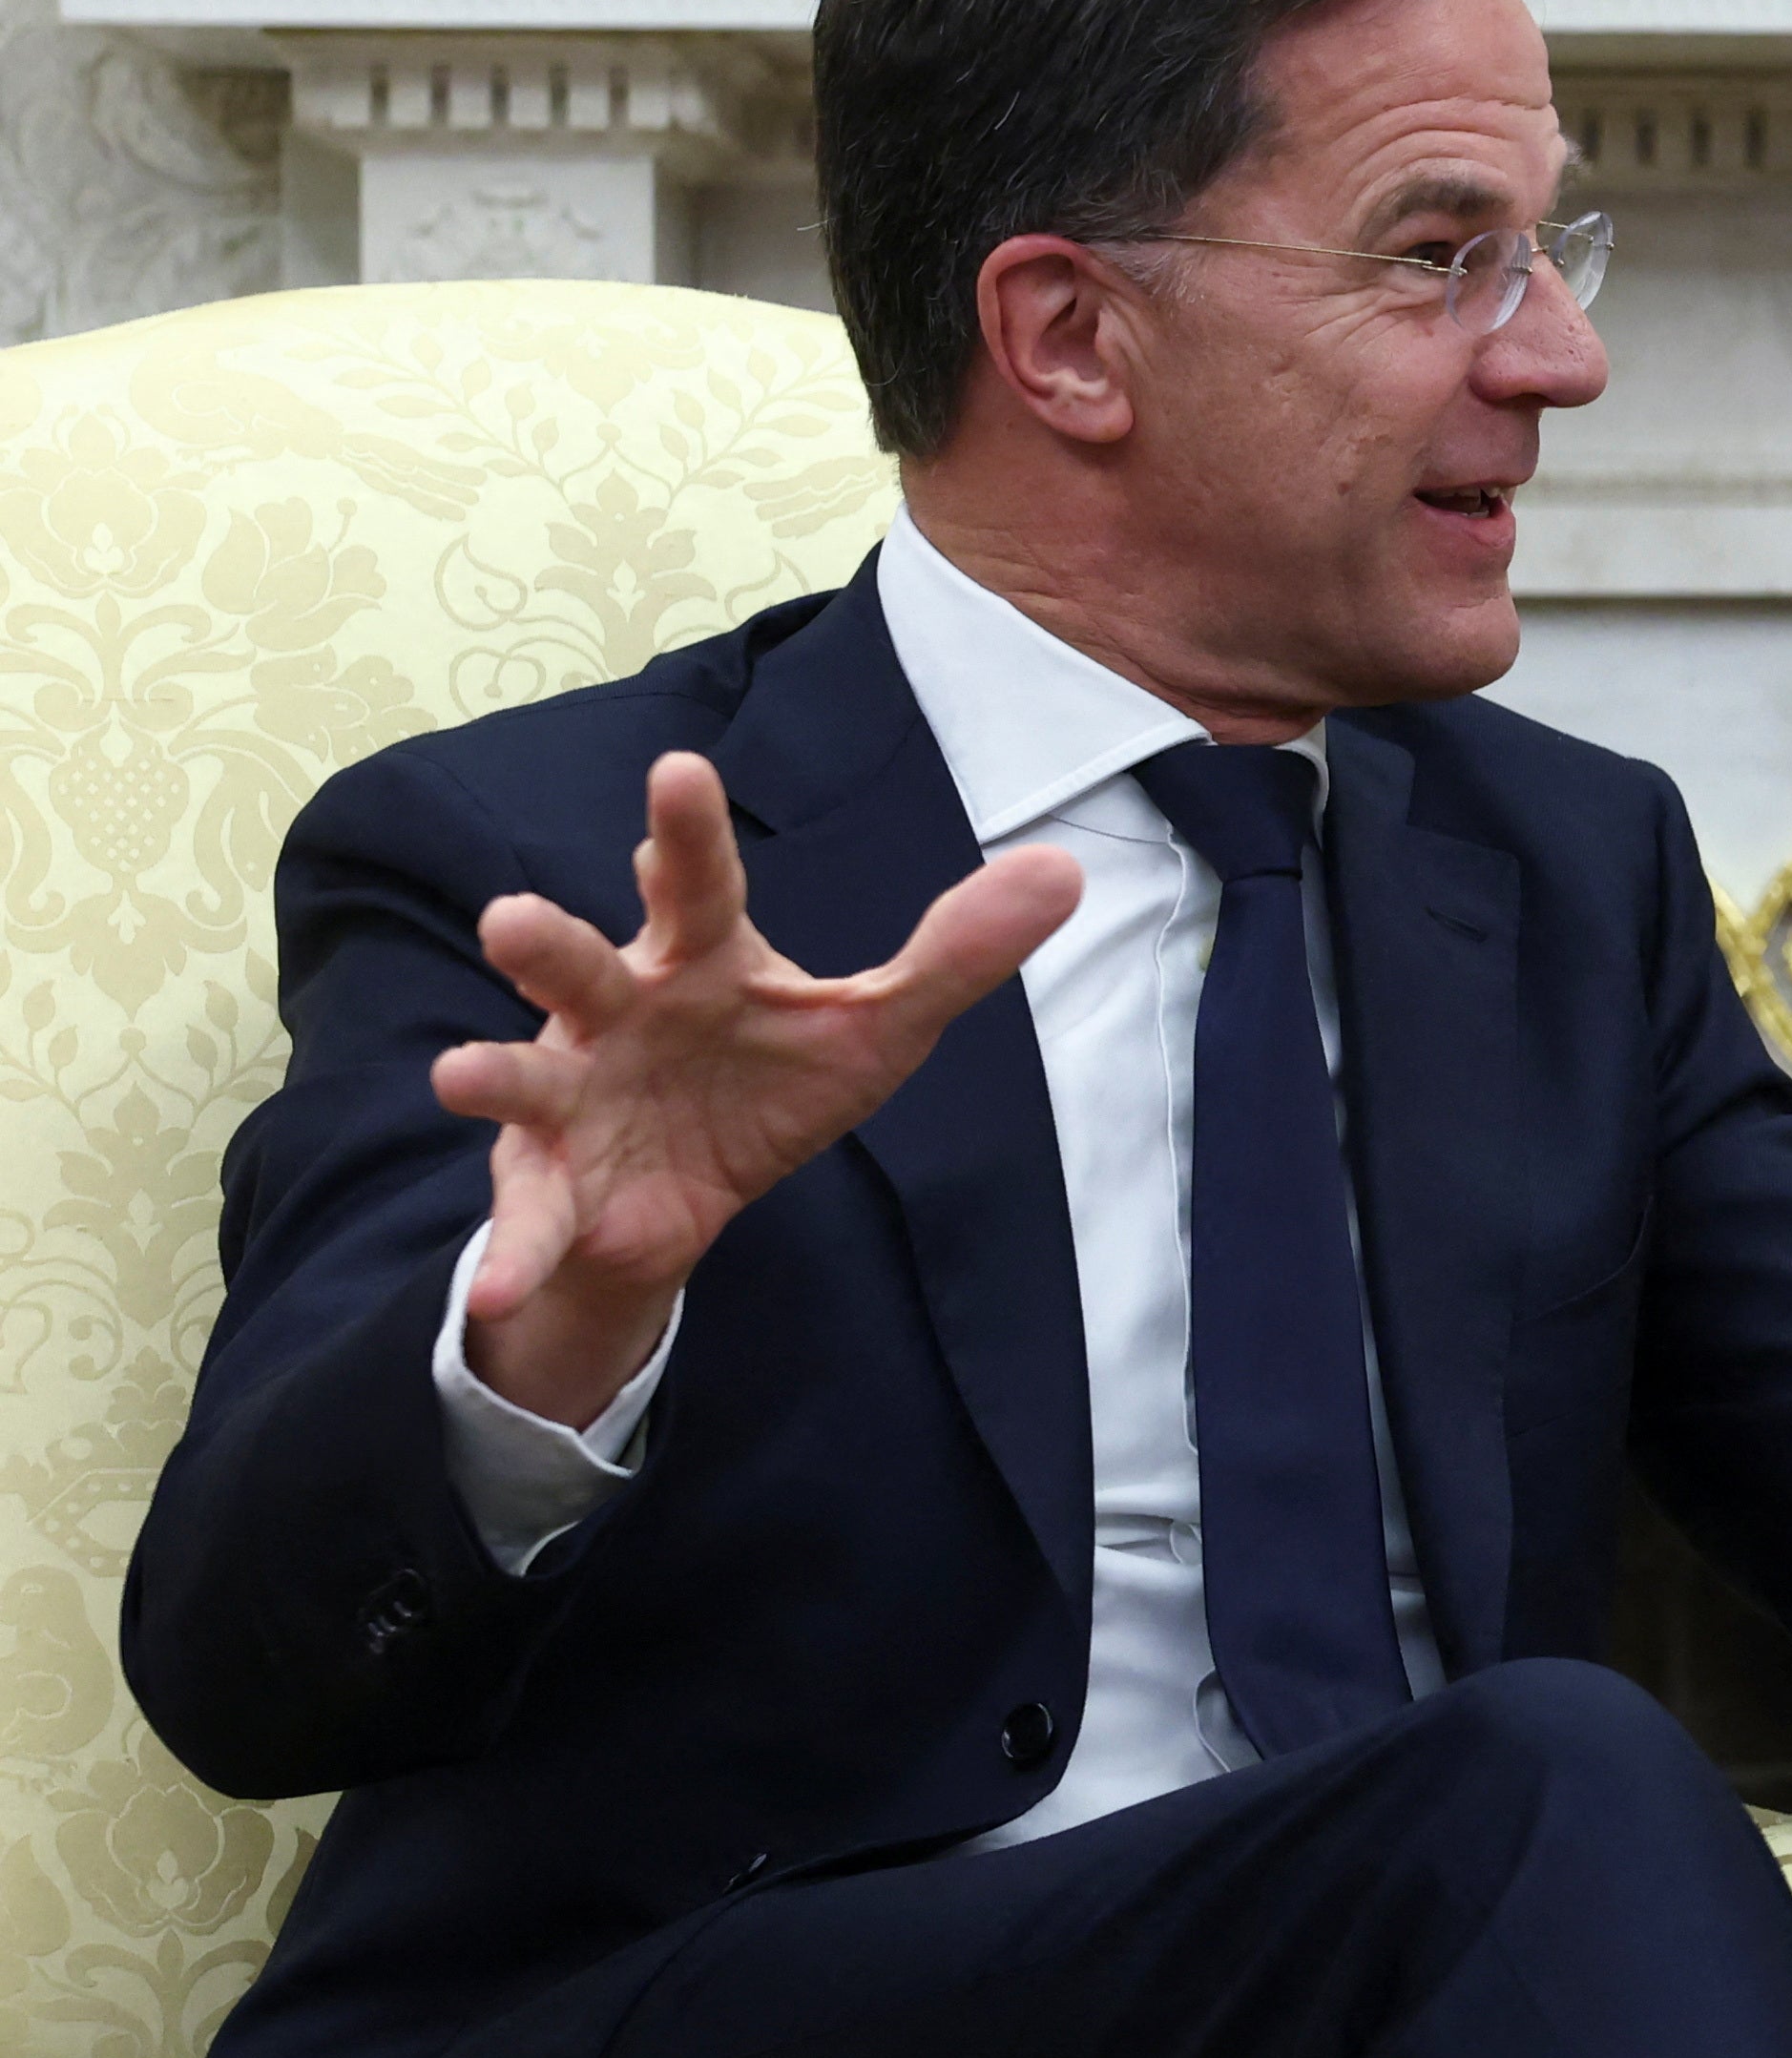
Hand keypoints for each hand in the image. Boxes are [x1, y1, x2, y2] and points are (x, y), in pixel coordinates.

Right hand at [434, 752, 1083, 1426]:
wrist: (693, 1194)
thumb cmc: (768, 1076)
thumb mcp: (873, 1024)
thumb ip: (954, 954)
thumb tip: (1064, 868)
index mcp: (696, 961)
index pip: (699, 888)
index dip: (686, 833)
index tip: (679, 773)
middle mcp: (617, 1011)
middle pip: (580, 967)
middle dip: (546, 944)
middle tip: (511, 918)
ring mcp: (571, 1096)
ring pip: (524, 1077)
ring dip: (492, 1074)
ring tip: (461, 1075)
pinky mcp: (554, 1186)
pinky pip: (533, 1222)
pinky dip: (516, 1254)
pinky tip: (506, 1284)